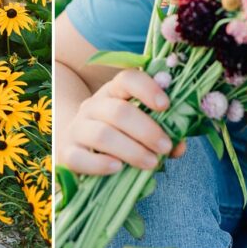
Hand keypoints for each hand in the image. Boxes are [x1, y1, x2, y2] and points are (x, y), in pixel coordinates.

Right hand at [58, 68, 185, 175]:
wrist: (78, 145)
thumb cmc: (118, 135)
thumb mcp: (139, 128)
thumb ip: (162, 133)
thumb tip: (180, 146)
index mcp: (113, 92)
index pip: (127, 79)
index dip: (147, 89)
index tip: (166, 105)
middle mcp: (93, 106)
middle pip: (118, 111)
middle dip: (146, 130)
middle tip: (165, 146)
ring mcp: (77, 129)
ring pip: (102, 135)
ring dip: (131, 150)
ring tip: (152, 163)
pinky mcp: (66, 153)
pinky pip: (79, 158)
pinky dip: (100, 164)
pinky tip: (118, 169)